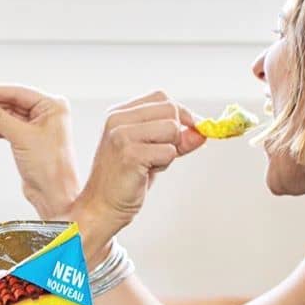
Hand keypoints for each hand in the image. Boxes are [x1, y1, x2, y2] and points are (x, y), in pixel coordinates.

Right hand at [0, 84, 80, 218]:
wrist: (53, 195)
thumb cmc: (50, 166)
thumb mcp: (20, 136)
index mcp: (52, 105)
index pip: (17, 92)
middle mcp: (47, 113)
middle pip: (11, 103)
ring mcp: (37, 127)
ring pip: (7, 117)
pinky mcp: (28, 140)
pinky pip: (6, 129)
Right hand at [73, 92, 204, 258]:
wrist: (102, 206)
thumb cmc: (126, 180)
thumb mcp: (154, 152)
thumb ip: (177, 139)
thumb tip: (202, 131)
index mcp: (119, 113)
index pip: (162, 98)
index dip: (180, 114)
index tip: (186, 132)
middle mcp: (117, 119)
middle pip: (170, 109)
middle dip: (175, 134)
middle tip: (158, 155)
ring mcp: (122, 135)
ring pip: (172, 129)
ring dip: (169, 151)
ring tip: (150, 164)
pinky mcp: (130, 154)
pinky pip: (169, 152)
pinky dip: (164, 164)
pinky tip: (145, 172)